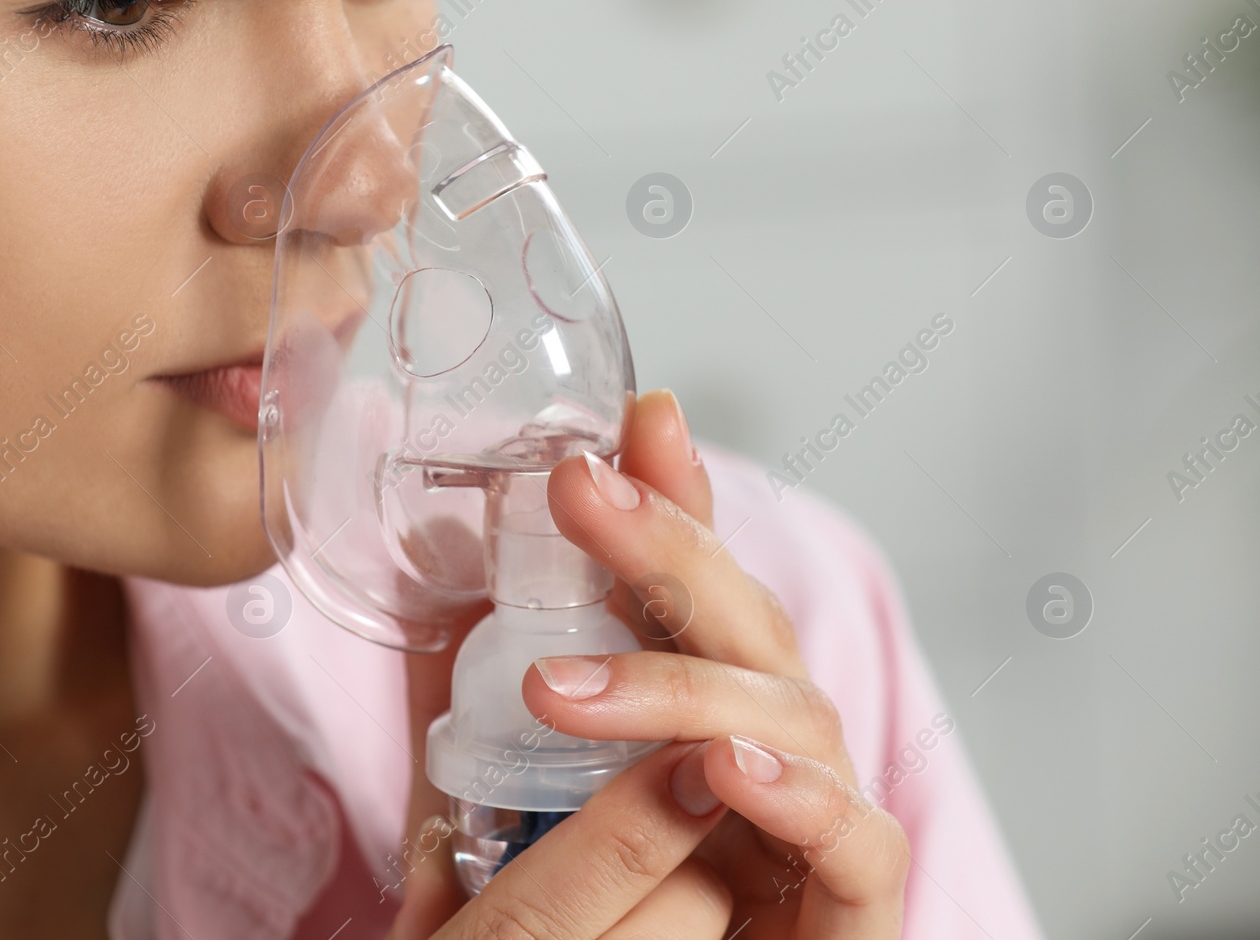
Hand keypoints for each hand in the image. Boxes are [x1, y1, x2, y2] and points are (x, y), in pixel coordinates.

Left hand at [524, 388, 909, 936]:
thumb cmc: (614, 921)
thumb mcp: (525, 803)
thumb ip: (495, 704)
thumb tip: (450, 594)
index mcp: (706, 704)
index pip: (697, 582)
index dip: (674, 496)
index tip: (634, 418)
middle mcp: (772, 740)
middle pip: (742, 618)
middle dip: (666, 545)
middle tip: (577, 491)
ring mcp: (822, 810)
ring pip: (790, 712)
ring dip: (678, 687)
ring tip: (561, 689)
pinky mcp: (858, 898)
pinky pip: (855, 837)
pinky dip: (798, 795)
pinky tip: (722, 768)